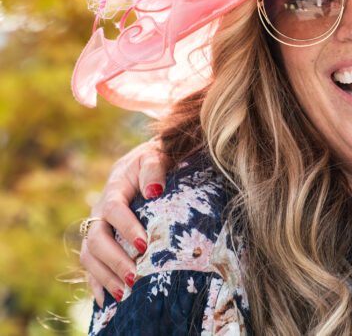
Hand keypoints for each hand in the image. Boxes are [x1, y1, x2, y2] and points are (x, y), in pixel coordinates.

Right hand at [80, 139, 168, 303]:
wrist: (148, 161)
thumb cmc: (156, 159)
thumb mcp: (156, 155)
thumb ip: (154, 169)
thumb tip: (154, 191)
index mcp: (114, 188)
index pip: (114, 210)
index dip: (126, 228)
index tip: (144, 245)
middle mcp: (100, 210)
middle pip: (97, 238)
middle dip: (115, 259)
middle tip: (135, 275)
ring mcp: (97, 226)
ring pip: (90, 255)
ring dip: (105, 275)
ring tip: (124, 292)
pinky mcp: (100, 240)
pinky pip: (90, 264)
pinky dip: (96, 283)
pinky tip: (107, 300)